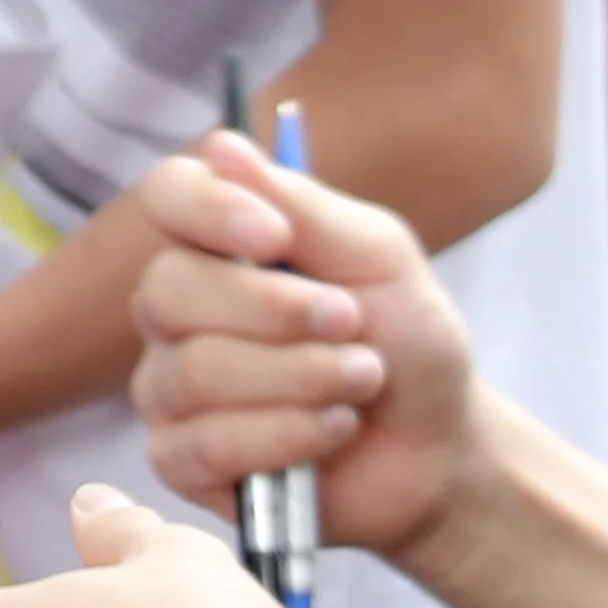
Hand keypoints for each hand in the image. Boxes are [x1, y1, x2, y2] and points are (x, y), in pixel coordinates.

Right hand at [124, 134, 477, 563]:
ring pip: (194, 372)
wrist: (439, 446)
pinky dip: (286, 436)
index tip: (274, 236)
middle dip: (277, 312)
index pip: (168, 195)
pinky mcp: (181, 460)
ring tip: (360, 380)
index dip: (209, 210)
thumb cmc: (407, 341)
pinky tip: (331, 431)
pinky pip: (203, 444)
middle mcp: (180, 310)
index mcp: (222, 244)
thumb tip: (222, 146)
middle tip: (352, 323)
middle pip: (170, 290)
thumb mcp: (378, 258)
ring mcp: (171, 387)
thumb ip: (303, 207)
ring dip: (299, 378)